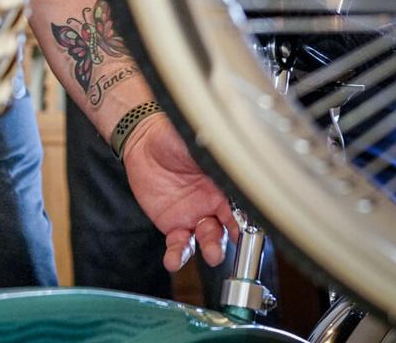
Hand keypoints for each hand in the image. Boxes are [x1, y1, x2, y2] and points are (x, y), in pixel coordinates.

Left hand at [121, 114, 237, 270]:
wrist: (144, 141)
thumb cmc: (173, 135)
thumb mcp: (196, 140)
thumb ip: (214, 152)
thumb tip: (235, 152)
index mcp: (225, 182)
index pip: (243, 202)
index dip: (249, 214)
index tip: (251, 223)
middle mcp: (215, 203)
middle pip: (231, 225)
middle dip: (234, 237)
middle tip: (234, 237)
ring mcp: (195, 216)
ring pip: (209, 239)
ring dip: (212, 249)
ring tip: (211, 255)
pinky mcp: (174, 225)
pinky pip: (179, 245)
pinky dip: (178, 255)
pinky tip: (173, 260)